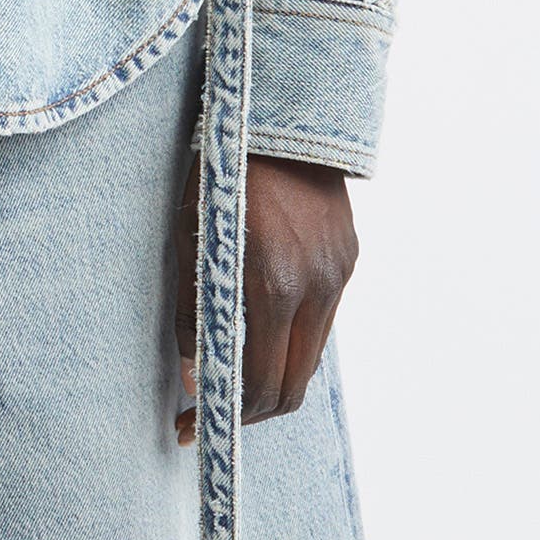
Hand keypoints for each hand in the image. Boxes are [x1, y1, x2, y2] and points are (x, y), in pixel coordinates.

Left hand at [173, 153, 357, 442]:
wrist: (281, 112)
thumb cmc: (220, 171)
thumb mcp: (191, 238)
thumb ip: (195, 312)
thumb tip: (194, 374)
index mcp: (271, 283)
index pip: (257, 383)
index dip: (223, 414)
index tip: (191, 427)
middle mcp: (315, 287)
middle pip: (291, 387)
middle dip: (249, 413)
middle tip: (209, 416)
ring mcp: (339, 275)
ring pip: (309, 360)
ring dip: (272, 381)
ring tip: (231, 382)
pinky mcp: (348, 261)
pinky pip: (320, 324)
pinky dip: (289, 345)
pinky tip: (258, 337)